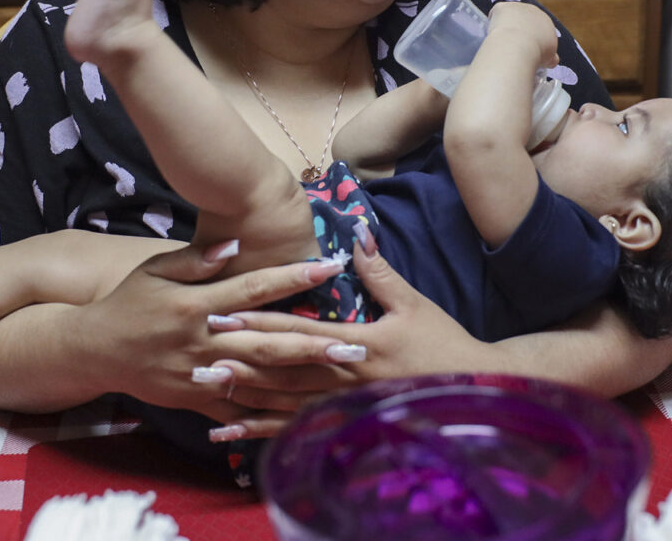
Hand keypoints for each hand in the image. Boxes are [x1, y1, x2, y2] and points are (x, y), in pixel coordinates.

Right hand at [78, 241, 362, 424]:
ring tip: (339, 377)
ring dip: (302, 379)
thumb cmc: (129, 302)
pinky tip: (300, 414)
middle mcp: (201, 340)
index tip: (329, 267)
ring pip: (258, 378)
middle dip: (313, 344)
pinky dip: (266, 414)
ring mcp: (199, 374)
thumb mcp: (156, 270)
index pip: (254, 288)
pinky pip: (236, 410)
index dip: (293, 277)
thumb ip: (197, 259)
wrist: (94, 350)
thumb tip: (236, 243)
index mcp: (195, 304)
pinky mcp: (195, 400)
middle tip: (355, 344)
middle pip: (266, 341)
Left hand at [201, 240, 489, 438]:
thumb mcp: (414, 304)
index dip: (259, 322)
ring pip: (285, 403)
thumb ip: (380, 272)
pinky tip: (236, 435)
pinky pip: (300, 430)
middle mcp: (346, 378)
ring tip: (208, 390)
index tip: (224, 312)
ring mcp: (346, 406)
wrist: (473, 391)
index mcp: (359, 344)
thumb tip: (356, 236)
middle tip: (198, 351)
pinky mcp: (348, 423)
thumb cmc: (443, 344)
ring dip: (245, 397)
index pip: (298, 331)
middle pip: (282, 369)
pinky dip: (266, 432)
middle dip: (239, 359)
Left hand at [487, 2, 558, 67]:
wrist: (518, 47)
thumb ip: (551, 58)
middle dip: (518, 31)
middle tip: (511, 46)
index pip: (537, 28)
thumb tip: (553, 60)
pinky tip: (493, 32)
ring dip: (506, 25)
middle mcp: (534, 11)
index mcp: (547, 23)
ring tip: (502, 41)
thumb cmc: (534, 55)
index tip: (523, 49)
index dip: (530, 39)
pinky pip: (496, 13)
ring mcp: (518, 7)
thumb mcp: (548, 59)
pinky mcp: (503, 7)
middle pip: (524, 20)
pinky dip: (493, 21)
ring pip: (510, 16)